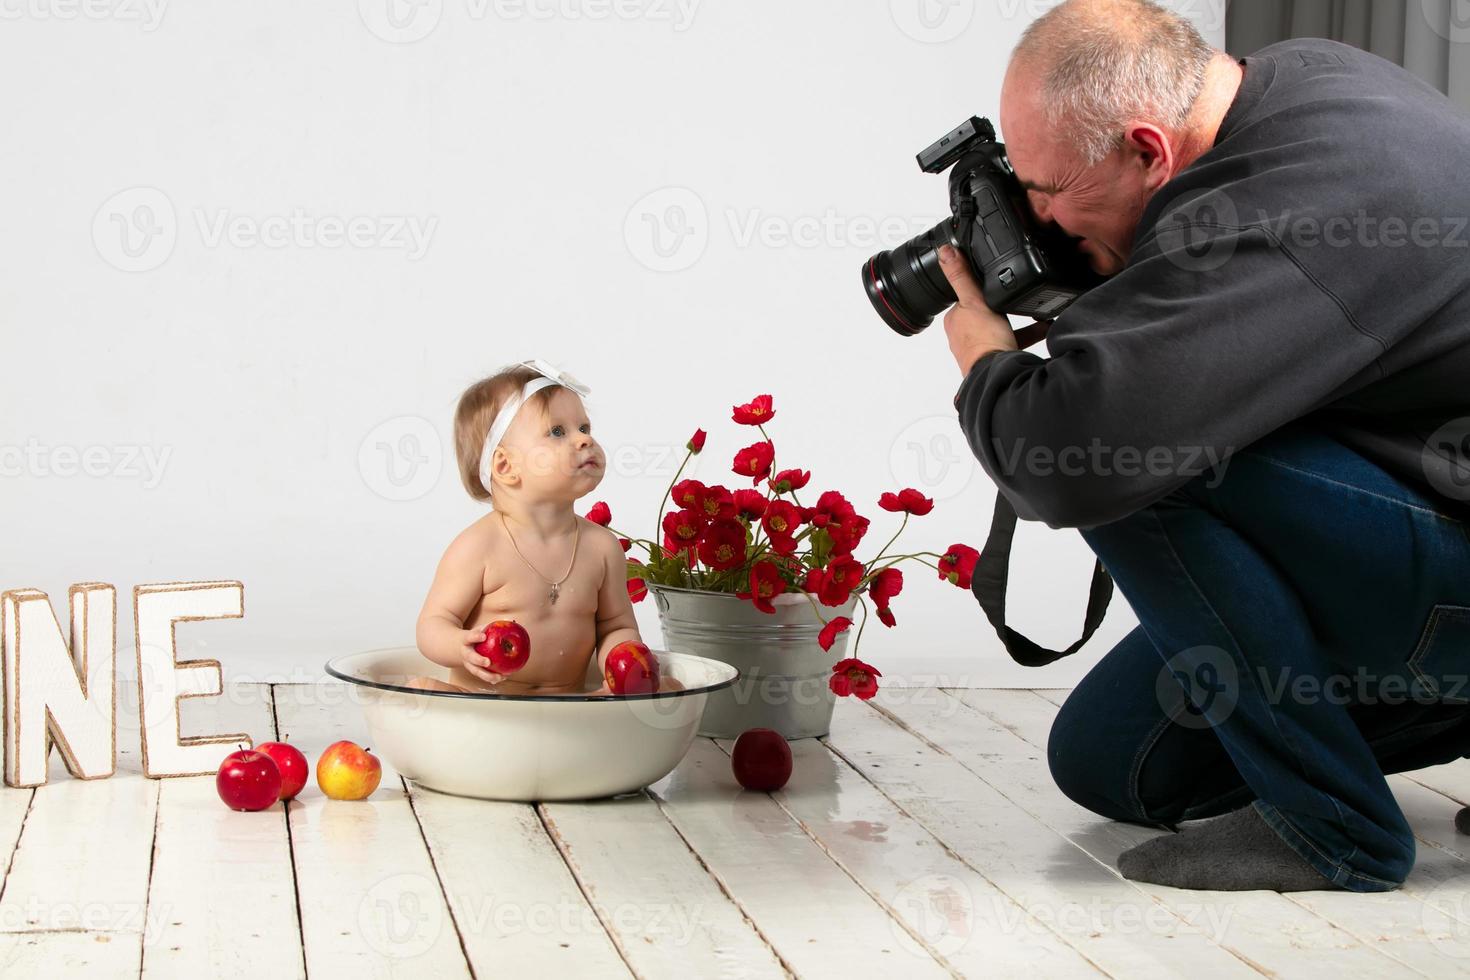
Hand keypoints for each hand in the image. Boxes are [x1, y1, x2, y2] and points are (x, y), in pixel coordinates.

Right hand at [460, 628, 506, 684]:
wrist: (458, 646)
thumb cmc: (473, 637)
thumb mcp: (480, 629)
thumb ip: (492, 627)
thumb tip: (511, 621)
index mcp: (466, 640)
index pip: (469, 637)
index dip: (475, 637)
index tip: (483, 636)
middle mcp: (465, 653)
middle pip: (470, 658)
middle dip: (478, 660)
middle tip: (488, 662)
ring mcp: (468, 663)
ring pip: (476, 671)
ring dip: (487, 675)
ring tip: (499, 677)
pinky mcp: (473, 670)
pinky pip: (482, 676)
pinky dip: (492, 679)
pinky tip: (501, 678)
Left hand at [937, 245, 1051, 372]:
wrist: (998, 372)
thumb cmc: (984, 340)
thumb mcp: (975, 300)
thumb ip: (961, 276)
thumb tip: (945, 252)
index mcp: (955, 320)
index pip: (965, 298)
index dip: (979, 290)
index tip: (993, 284)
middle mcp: (963, 336)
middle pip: (984, 313)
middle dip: (1000, 307)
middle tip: (1015, 297)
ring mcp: (979, 348)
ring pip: (1000, 328)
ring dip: (1016, 322)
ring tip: (1034, 312)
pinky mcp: (995, 357)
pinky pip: (1014, 341)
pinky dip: (1028, 334)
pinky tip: (1043, 327)